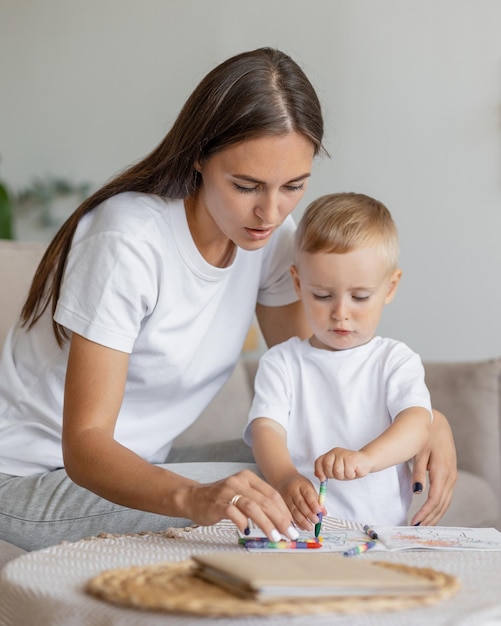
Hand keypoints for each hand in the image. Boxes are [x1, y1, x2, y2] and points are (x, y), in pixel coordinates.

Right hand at [179, 469, 298, 541]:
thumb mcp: (242, 494)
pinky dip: (243, 523)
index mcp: (248, 478)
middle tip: (289, 534)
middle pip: (265, 501)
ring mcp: (228, 492)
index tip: (292, 525)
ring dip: (266, 524)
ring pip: (252, 507)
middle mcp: (239, 481)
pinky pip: (234, 513)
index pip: (272, 494)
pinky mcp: (217, 504)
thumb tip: (282, 521)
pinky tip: (248, 532)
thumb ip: (259, 503)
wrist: (193, 498)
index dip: (284, 511)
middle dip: (280, 519)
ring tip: (275, 537)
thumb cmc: (221, 500)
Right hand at [274, 473, 323, 531]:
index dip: (313, 503)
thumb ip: (317, 499)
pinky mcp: (282, 505)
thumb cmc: (299, 485)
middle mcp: (292, 491)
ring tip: (310, 527)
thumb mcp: (309, 487)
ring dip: (302, 521)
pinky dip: (296, 522)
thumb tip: (324, 513)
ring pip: (294, 511)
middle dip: (309, 514)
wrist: (283, 480)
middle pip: (300, 503)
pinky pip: (289, 515)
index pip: (308, 494)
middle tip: (316, 521)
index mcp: (301, 484)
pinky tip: (302, 527)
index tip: (318, 511)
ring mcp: (285, 498)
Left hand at [315, 447, 371, 480]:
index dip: (319, 471)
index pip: (319, 462)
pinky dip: (351, 475)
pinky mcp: (352, 459)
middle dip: (332, 475)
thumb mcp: (336, 468)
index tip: (322, 479)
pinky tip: (354, 470)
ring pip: (337, 472)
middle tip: (341, 474)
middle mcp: (336, 452)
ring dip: (344, 476)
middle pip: (327, 466)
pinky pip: (347, 473)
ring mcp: (344, 455)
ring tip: (349, 471)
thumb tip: (318, 476)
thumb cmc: (350, 466)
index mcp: (330, 454)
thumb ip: (327, 470)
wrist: (365, 461)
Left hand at [410, 409, 456, 525]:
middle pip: (442, 504)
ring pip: (446, 502)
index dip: (425, 513)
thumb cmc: (424, 436)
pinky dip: (439, 506)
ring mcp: (452, 476)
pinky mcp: (451, 475)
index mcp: (442, 471)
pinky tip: (431, 513)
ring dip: (435, 515)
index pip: (435, 499)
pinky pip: (446, 495)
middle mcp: (450, 476)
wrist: (436, 423)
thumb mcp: (419, 452)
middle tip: (416, 529)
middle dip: (430, 518)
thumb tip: (417, 492)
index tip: (415, 522)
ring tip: (423, 526)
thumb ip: (418, 472)